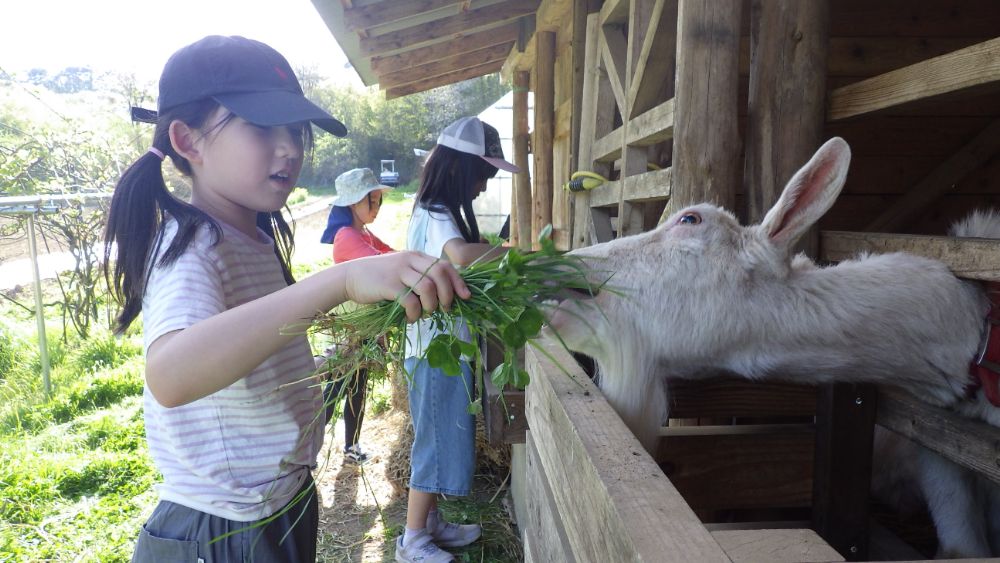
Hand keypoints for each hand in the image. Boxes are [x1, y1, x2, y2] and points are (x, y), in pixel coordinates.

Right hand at [342, 251, 470, 321]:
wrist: (349, 277)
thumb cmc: (379, 278)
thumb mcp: (403, 271)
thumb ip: (420, 277)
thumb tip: (446, 294)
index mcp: (416, 256)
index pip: (445, 265)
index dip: (458, 281)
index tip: (466, 296)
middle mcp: (410, 260)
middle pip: (440, 274)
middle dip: (448, 294)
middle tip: (445, 309)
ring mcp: (399, 271)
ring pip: (428, 287)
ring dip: (431, 305)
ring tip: (425, 314)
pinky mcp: (388, 284)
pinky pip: (410, 300)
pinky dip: (415, 313)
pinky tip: (411, 317)